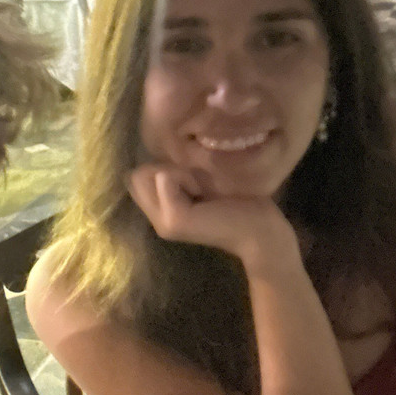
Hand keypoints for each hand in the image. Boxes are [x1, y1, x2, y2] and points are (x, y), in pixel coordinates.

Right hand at [127, 164, 300, 276]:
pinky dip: (187, 177)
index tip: (193, 183)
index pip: (137, 176)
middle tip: (199, 187)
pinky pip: (165, 177)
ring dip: (179, 173)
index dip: (163, 169)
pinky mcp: (174, 219)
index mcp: (162, 214)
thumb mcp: (198, 184)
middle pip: (139, 174)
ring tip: (203, 191)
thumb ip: (172, 177)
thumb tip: (151, 164)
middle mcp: (157, 222)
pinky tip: (206, 195)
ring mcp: (164, 222)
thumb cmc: (236, 203)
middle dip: (168, 169)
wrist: (259, 230)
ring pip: (151, 174)